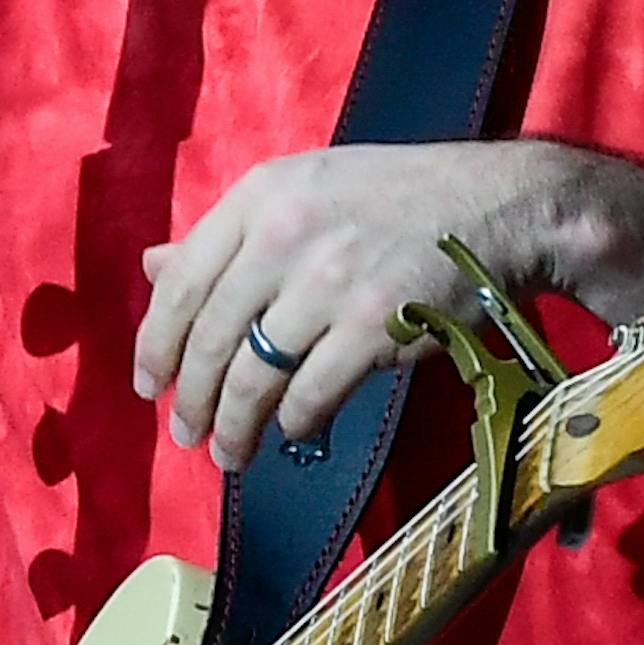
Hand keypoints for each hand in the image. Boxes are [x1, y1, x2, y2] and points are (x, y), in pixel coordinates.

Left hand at [132, 141, 570, 472]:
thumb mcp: (302, 191)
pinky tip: (292, 431)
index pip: (181, 280)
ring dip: (233, 426)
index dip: (156, 342)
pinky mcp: (376, 325)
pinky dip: (294, 423)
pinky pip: (311, 394)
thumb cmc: (393, 200)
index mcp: (260, 195)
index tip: (149, 385)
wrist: (495, 206)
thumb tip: (152, 266)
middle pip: (211, 336)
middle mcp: (285, 233)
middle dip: (191, 398)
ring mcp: (331, 281)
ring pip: (254, 375)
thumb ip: (229, 234)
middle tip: (186, 434)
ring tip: (228, 453)